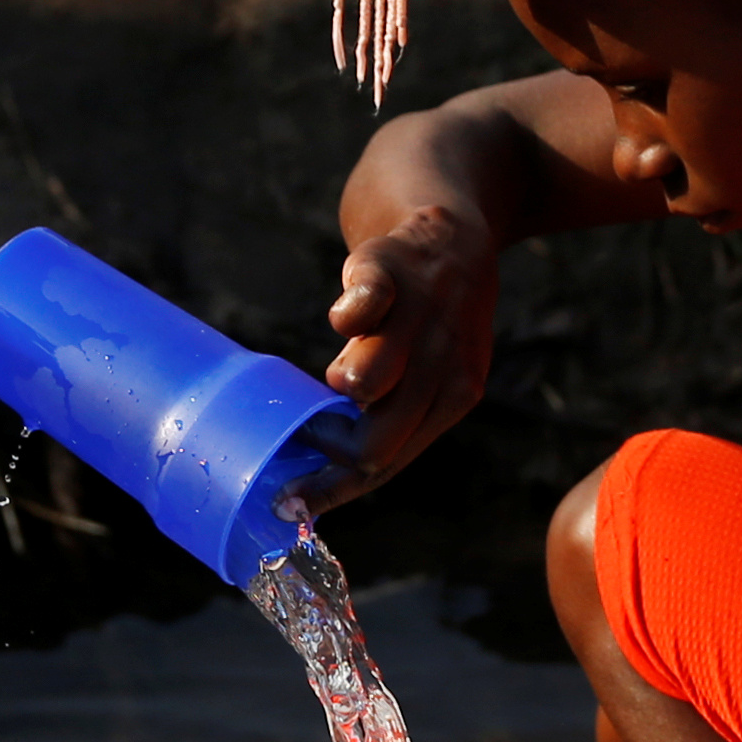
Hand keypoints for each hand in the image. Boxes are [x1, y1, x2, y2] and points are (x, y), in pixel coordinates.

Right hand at [316, 203, 496, 508]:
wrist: (454, 238)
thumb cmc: (430, 323)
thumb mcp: (433, 376)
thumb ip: (390, 417)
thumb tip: (323, 466)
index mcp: (452, 399)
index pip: (387, 465)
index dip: (334, 489)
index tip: (288, 504)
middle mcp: (442, 365)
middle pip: (377, 440)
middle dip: (329, 448)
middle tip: (307, 427)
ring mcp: (418, 318)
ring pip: (370, 381)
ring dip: (341, 384)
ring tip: (338, 370)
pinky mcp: (391, 270)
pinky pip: (367, 302)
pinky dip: (349, 314)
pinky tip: (345, 316)